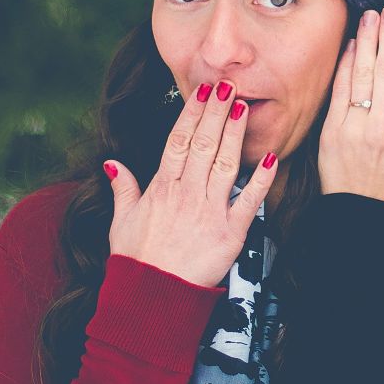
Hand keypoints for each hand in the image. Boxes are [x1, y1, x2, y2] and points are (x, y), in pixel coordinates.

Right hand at [104, 84, 278, 286]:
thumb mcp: (121, 222)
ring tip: (244, 107)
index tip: (201, 93)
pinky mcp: (230, 233)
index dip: (191, 114)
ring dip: (235, 134)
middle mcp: (185, 194)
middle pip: (203, 144)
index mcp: (161, 188)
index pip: (178, 141)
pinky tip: (271, 158)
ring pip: (224, 164)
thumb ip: (123, 189)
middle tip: (227, 86)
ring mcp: (208, 212)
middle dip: (215, 113)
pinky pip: (248, 202)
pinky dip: (260, 180)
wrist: (151, 297)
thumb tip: (112, 164)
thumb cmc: (136, 262)